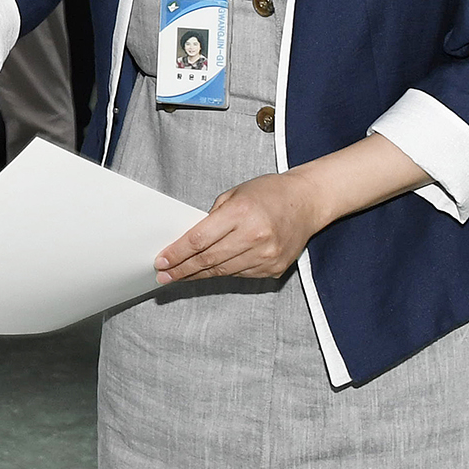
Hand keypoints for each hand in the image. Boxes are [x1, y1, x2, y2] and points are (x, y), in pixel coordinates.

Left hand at [154, 171, 328, 283]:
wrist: (307, 202)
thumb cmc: (270, 193)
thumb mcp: (235, 194)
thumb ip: (212, 217)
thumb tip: (189, 242)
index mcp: (241, 213)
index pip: (199, 240)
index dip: (177, 253)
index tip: (161, 261)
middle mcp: (254, 236)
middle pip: (208, 260)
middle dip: (182, 269)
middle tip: (164, 275)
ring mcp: (266, 255)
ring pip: (223, 271)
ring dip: (199, 274)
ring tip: (181, 276)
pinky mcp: (274, 268)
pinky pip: (241, 274)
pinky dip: (224, 272)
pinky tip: (211, 270)